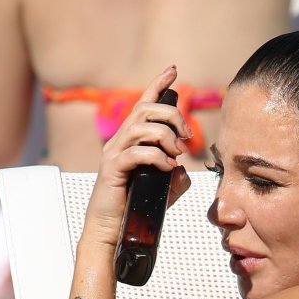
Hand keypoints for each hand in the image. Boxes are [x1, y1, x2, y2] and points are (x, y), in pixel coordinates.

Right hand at [82, 67, 193, 250]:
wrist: (111, 229)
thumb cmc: (135, 208)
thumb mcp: (163, 192)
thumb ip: (175, 179)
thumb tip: (183, 169)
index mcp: (131, 140)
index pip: (144, 104)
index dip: (158, 84)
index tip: (173, 69)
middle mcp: (120, 141)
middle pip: (145, 110)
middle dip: (172, 116)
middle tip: (187, 136)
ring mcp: (114, 154)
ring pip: (141, 127)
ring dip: (166, 137)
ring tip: (176, 154)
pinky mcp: (113, 170)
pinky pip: (136, 153)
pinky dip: (156, 157)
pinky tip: (166, 168)